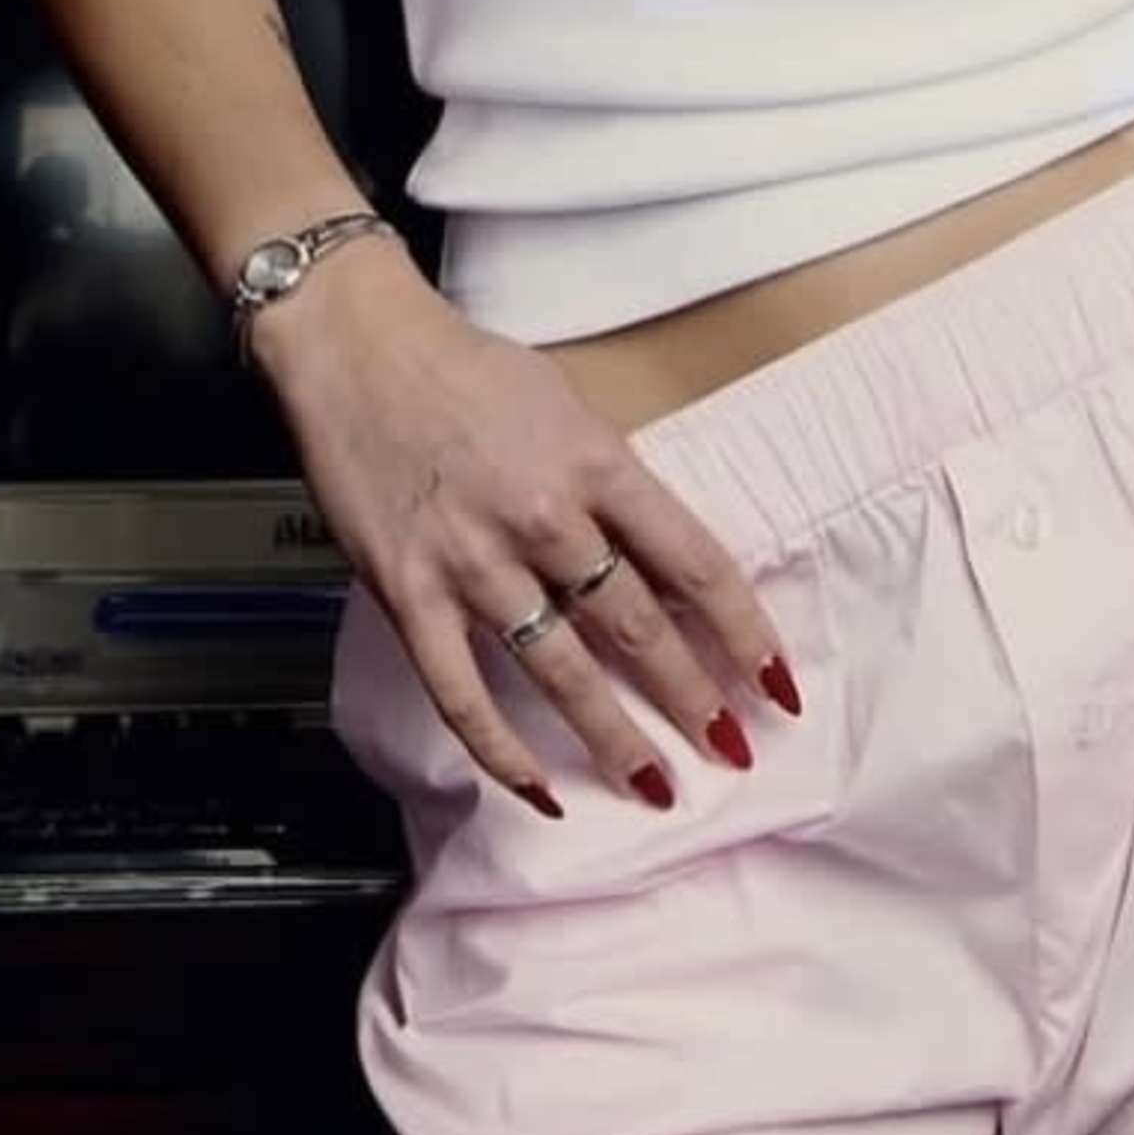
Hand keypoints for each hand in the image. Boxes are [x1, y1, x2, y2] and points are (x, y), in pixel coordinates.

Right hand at [254, 256, 800, 817]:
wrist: (356, 345)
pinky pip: (462, 693)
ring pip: (561, 672)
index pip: (694, 564)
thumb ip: (614, 485)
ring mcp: (473, 561)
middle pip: (637, 627)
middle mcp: (543, 516)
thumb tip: (663, 563)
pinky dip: (503, 751)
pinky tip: (539, 788)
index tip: (776, 682)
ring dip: (616, 738)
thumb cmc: (466, 369)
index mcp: (596, 462)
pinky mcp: (409, 594)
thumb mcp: (569, 406)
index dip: (745, 633)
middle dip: (693, 699)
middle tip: (734, 751)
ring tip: (658, 785)